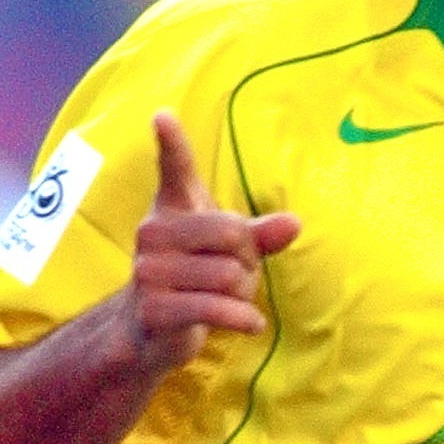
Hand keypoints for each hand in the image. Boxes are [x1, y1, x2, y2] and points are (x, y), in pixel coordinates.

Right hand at [127, 111, 299, 371]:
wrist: (152, 328)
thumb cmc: (198, 274)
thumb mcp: (231, 249)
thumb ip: (261, 234)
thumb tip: (294, 223)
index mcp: (172, 207)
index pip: (174, 168)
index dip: (171, 142)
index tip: (163, 115)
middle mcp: (153, 232)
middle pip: (232, 234)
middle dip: (250, 259)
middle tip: (240, 273)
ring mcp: (149, 270)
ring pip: (229, 276)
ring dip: (244, 294)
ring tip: (230, 299)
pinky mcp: (154, 308)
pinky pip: (215, 308)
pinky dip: (242, 319)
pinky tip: (251, 323)